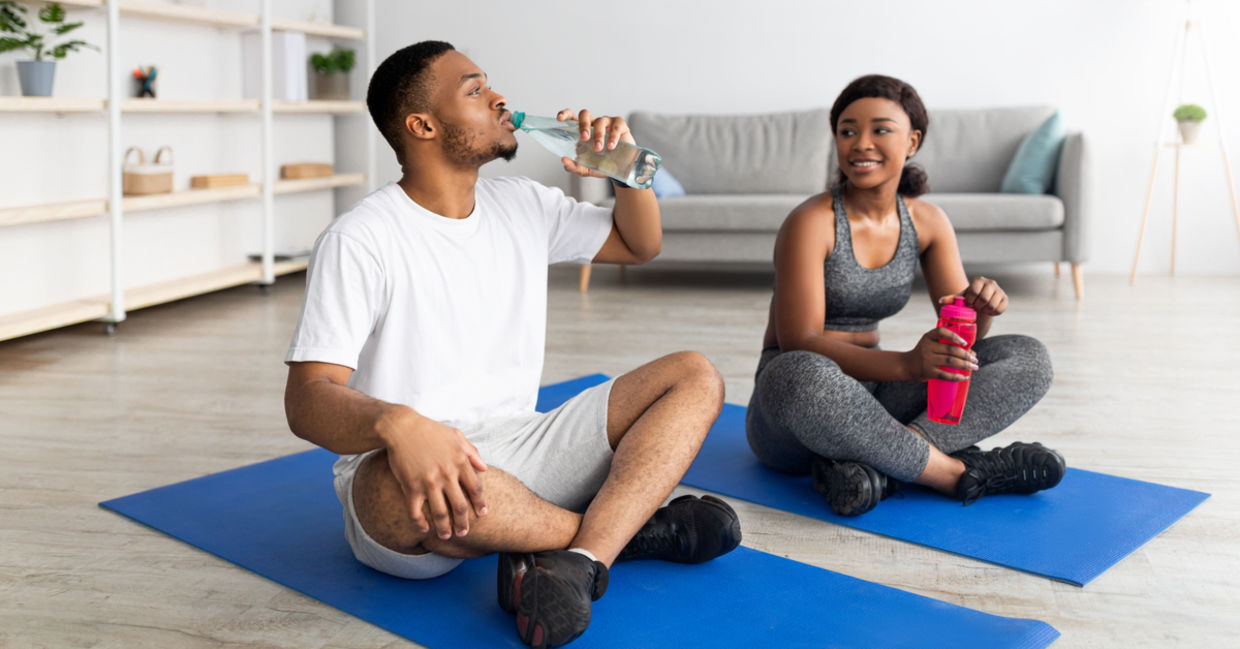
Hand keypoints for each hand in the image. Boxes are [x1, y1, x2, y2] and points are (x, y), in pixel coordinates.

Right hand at [382, 411, 487, 540]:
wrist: (401, 427)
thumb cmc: (430, 430)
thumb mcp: (456, 436)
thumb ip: (472, 452)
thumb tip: (485, 468)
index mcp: (459, 461)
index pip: (475, 488)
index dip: (480, 504)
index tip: (482, 514)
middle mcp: (446, 474)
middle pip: (460, 506)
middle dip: (464, 523)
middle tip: (464, 532)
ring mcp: (428, 482)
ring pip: (440, 513)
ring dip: (445, 528)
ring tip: (447, 536)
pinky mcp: (411, 486)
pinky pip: (416, 512)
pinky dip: (420, 523)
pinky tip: (424, 529)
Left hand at [556, 108, 634, 176]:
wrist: (620, 170)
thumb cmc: (601, 164)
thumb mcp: (585, 168)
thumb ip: (574, 166)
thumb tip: (564, 160)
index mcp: (582, 130)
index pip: (571, 117)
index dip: (565, 114)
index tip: (560, 119)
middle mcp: (593, 124)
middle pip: (585, 114)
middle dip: (583, 125)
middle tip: (584, 138)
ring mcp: (607, 123)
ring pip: (600, 121)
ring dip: (598, 135)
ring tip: (599, 148)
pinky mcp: (620, 126)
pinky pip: (615, 126)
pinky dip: (613, 136)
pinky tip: (611, 146)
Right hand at [904, 326, 978, 381]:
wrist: (906, 365)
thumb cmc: (923, 354)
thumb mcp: (929, 344)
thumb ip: (946, 345)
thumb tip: (971, 353)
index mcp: (928, 337)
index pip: (941, 331)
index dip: (954, 336)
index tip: (964, 342)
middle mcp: (927, 347)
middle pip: (950, 349)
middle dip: (966, 355)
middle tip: (975, 360)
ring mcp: (927, 360)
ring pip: (950, 361)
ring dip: (965, 365)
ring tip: (974, 367)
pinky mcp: (928, 372)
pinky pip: (945, 375)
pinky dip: (956, 377)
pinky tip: (964, 377)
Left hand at [941, 276, 1006, 316]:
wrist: (980, 304)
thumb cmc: (969, 300)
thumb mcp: (960, 299)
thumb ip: (951, 299)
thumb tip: (941, 300)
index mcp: (979, 280)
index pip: (974, 292)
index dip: (970, 300)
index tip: (968, 303)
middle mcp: (991, 283)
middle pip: (984, 299)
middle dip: (977, 306)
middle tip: (975, 307)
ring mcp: (999, 290)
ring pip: (992, 305)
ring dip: (985, 310)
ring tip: (981, 309)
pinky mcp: (1005, 299)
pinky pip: (1000, 309)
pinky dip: (993, 313)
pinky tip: (988, 311)